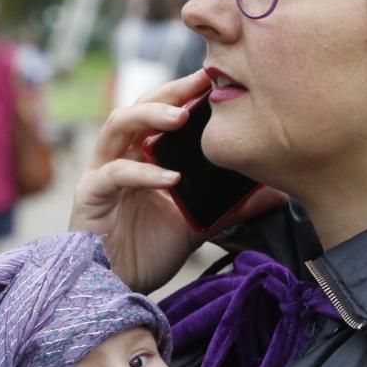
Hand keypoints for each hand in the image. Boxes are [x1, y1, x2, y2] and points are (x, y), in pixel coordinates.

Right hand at [68, 70, 285, 292]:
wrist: (115, 287)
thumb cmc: (147, 250)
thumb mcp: (198, 223)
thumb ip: (230, 206)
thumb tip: (276, 193)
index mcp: (142, 155)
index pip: (161, 111)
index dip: (185, 93)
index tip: (217, 79)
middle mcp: (119, 156)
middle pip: (138, 106)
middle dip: (170, 92)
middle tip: (202, 82)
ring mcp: (101, 172)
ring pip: (117, 126)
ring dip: (149, 116)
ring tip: (181, 117)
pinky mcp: (91, 196)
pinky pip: (114, 174)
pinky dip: (143, 172)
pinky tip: (171, 178)